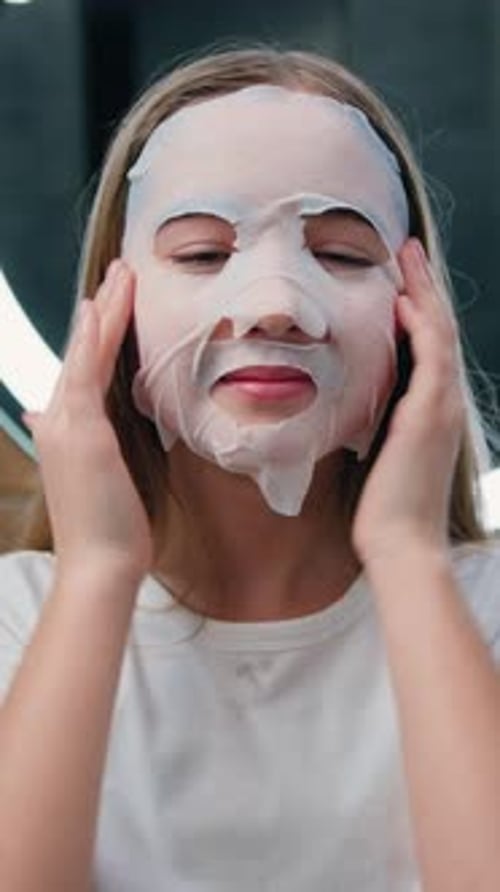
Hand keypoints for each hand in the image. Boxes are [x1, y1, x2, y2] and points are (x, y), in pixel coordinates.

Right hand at [24, 260, 153, 578]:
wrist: (98, 565)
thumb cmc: (108, 529)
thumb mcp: (96, 479)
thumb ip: (84, 445)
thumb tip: (49, 416)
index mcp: (67, 431)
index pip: (83, 372)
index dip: (95, 337)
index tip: (108, 307)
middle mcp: (58, 420)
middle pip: (82, 353)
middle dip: (101, 313)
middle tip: (119, 275)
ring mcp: (65, 423)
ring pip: (85, 352)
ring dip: (104, 311)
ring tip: (122, 274)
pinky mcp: (80, 429)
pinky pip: (86, 370)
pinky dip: (94, 337)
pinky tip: (102, 306)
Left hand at [352, 238, 463, 567]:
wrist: (401, 544)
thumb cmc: (384, 506)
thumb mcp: (378, 453)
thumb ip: (375, 421)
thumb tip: (352, 401)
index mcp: (428, 409)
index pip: (427, 344)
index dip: (416, 306)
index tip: (398, 277)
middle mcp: (442, 402)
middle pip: (438, 329)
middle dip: (423, 286)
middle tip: (406, 249)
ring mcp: (440, 408)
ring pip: (439, 334)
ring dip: (424, 292)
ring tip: (408, 257)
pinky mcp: (428, 417)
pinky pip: (430, 360)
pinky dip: (421, 328)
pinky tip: (404, 301)